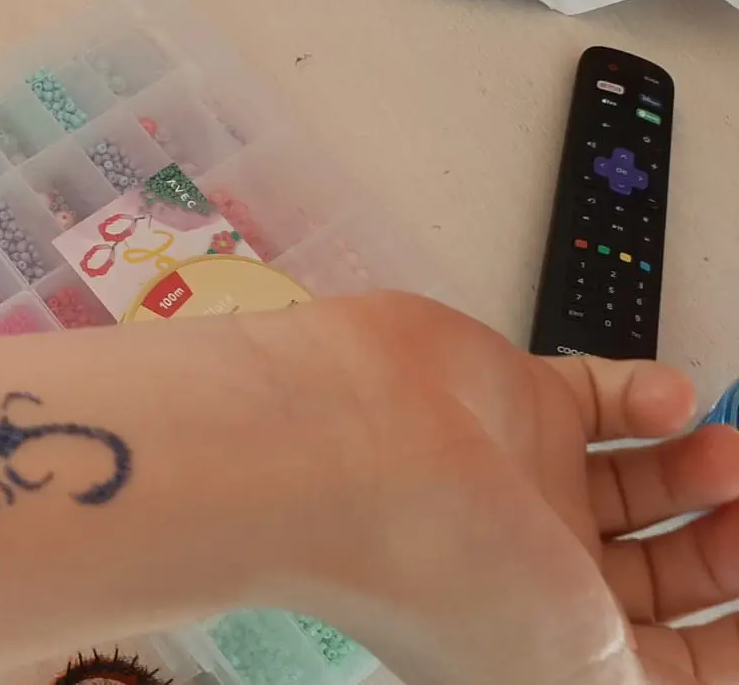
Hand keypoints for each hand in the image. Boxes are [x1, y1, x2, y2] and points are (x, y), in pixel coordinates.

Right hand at [261, 293, 738, 683]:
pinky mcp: (516, 400)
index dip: (733, 633)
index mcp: (549, 647)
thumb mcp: (589, 681)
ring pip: (647, 480)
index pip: (669, 654)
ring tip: (722, 454)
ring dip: (700, 467)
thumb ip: (674, 679)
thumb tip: (719, 661)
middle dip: (728, 545)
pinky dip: (653, 394)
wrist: (349, 452)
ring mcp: (527, 481)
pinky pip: (611, 397)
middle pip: (667, 568)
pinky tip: (664, 402)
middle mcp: (537, 569)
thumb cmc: (437, 575)